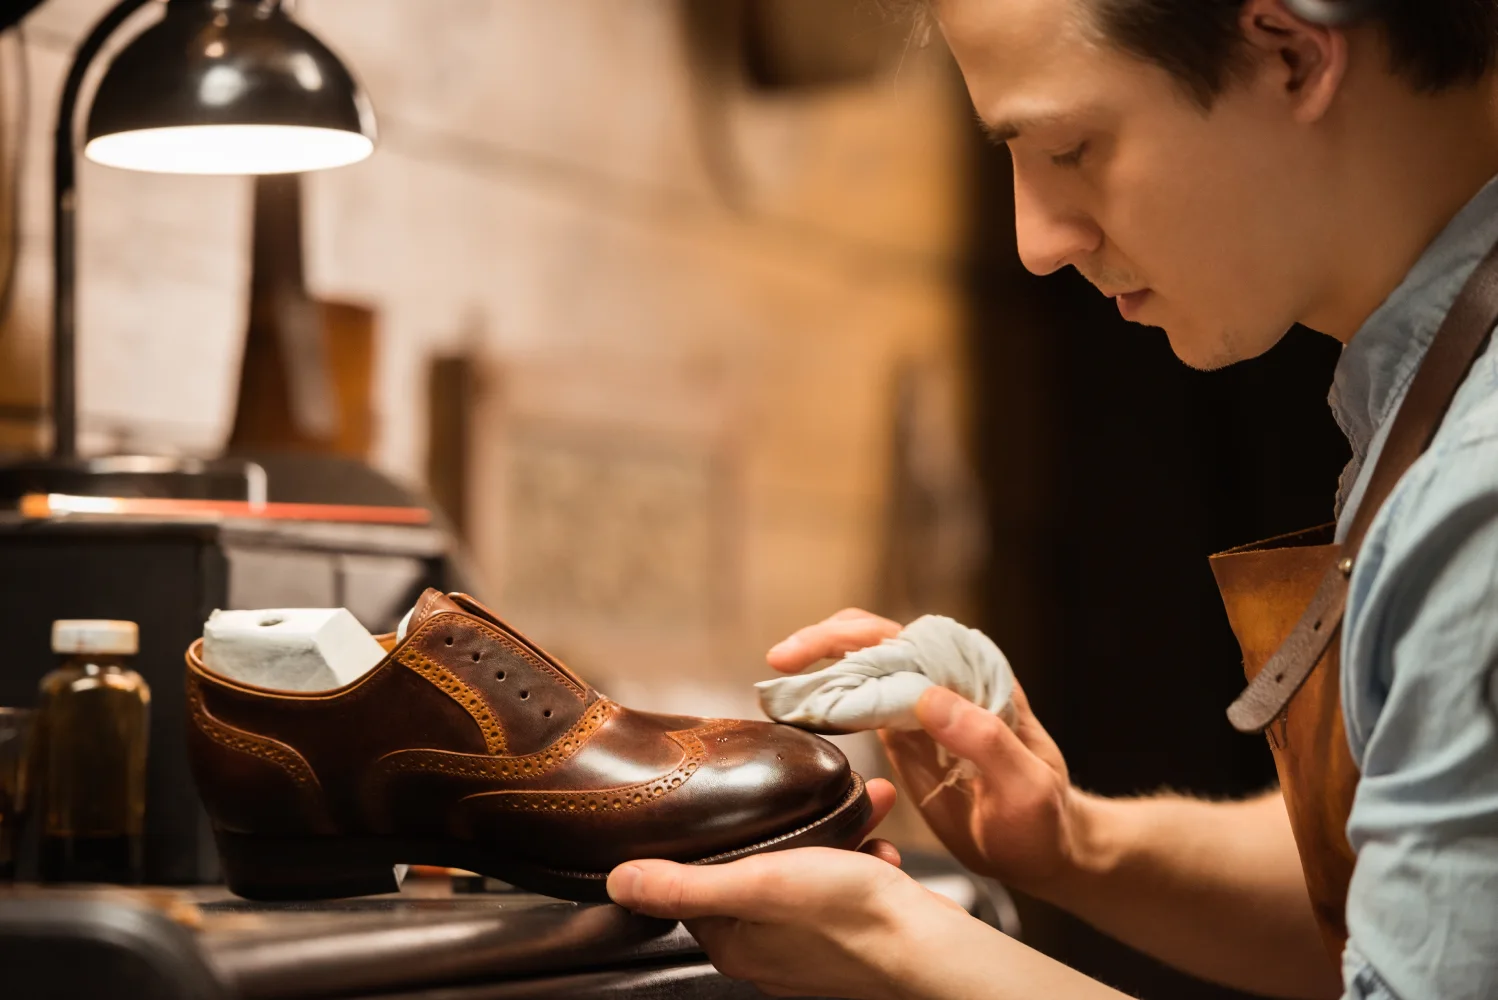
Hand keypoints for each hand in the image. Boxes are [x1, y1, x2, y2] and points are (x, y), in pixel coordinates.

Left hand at [606, 779, 967, 999]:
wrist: (931, 950)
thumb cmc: (849, 916)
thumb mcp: (756, 883)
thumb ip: (686, 884)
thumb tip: (619, 883)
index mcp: (734, 944)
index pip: (696, 887)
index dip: (715, 841)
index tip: (733, 805)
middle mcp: (768, 952)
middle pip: (755, 875)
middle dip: (784, 831)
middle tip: (807, 801)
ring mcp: (812, 947)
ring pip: (807, 874)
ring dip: (830, 837)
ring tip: (855, 808)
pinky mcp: (852, 937)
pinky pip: (845, 887)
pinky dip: (860, 857)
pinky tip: (876, 840)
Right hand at [768, 609, 1085, 897]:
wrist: (1043, 850)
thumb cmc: (1043, 821)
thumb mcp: (1026, 787)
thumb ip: (984, 741)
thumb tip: (926, 696)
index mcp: (977, 679)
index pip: (912, 640)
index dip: (861, 641)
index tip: (818, 657)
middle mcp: (945, 680)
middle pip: (877, 641)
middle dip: (825, 642)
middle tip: (781, 662)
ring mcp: (921, 706)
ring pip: (861, 667)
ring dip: (816, 670)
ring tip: (775, 689)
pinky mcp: (903, 734)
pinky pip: (859, 703)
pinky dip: (825, 701)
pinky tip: (796, 712)